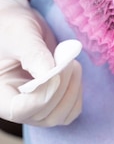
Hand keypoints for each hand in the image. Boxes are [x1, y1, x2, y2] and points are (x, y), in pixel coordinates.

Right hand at [0, 0, 81, 126]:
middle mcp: (15, 105)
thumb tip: (50, 74)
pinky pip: (70, 110)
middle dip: (61, 86)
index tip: (55, 69)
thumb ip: (33, 54)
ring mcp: (34, 106)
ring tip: (69, 62)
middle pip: (44, 115)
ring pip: (60, 116)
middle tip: (66, 58)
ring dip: (73, 89)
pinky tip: (72, 71)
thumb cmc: (11, 27)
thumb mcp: (19, 35)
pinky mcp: (50, 101)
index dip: (43, 95)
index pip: (20, 110)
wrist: (20, 27)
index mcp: (0, 94)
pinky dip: (77, 92)